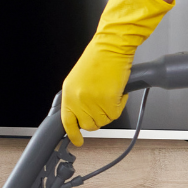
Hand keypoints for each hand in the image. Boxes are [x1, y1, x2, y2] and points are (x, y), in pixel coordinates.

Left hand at [60, 0, 173, 144]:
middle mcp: (77, 99)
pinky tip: (117, 91)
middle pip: (89, 125)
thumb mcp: (79, 79)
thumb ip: (77, 97)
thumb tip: (81, 114)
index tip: (77, 141)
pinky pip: (116, 112)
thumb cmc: (98, 59)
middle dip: (99, 118)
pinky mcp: (107, 100)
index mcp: (68, 93)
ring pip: (104, 120)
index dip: (73, 134)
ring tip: (110, 92)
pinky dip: (120, 103)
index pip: (66, 121)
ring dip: (111, 109)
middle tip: (104, 105)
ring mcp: (91, 101)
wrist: (111, 46)